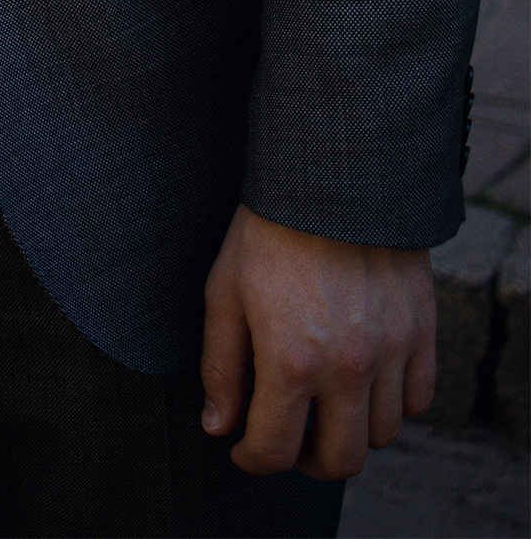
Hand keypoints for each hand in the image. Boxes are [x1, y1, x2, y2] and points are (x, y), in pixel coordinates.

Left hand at [201, 203, 434, 479]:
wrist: (330, 178)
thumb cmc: (267, 231)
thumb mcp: (224, 291)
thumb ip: (221, 367)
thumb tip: (218, 427)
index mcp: (291, 360)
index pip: (276, 450)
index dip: (253, 459)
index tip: (243, 447)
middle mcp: (348, 368)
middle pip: (339, 461)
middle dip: (306, 462)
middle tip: (288, 439)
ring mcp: (392, 353)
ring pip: (382, 437)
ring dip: (351, 433)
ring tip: (324, 407)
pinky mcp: (422, 334)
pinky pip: (418, 401)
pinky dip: (392, 406)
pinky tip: (364, 383)